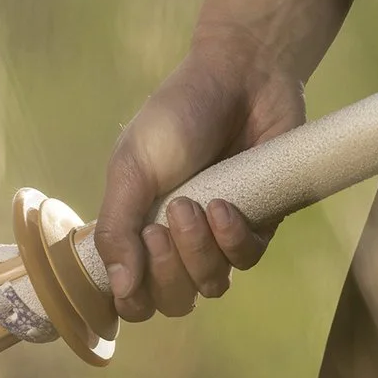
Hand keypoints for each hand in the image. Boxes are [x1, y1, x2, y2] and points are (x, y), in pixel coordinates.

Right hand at [95, 25, 305, 319]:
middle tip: (162, 225)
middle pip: (174, 299)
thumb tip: (117, 289)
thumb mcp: (131, 168)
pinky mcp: (260, 224)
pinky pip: (247, 258)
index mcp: (139, 229)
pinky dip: (233, 239)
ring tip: (192, 206)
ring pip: (212, 284)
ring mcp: (220, 236)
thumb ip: (117, 228)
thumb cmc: (176, 118)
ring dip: (198, 254)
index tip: (133, 269)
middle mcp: (179, 241)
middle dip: (167, 271)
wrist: (239, 77)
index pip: (134, 295)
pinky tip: (223, 206)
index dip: (133, 298)